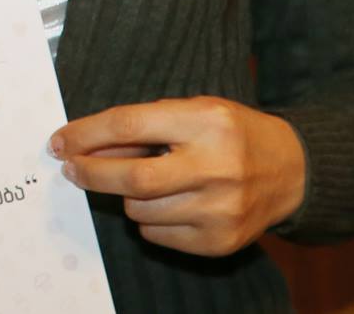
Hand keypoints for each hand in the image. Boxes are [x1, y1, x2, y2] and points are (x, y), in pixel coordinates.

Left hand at [50, 96, 306, 256]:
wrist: (293, 171)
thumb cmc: (231, 133)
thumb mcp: (193, 111)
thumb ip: (143, 125)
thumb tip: (87, 147)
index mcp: (206, 123)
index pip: (130, 125)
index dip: (86, 134)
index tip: (60, 141)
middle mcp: (216, 168)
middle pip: (133, 178)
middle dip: (91, 173)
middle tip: (71, 168)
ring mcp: (221, 210)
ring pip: (140, 209)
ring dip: (126, 195)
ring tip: (148, 181)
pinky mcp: (221, 241)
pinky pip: (157, 234)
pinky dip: (149, 219)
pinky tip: (170, 202)